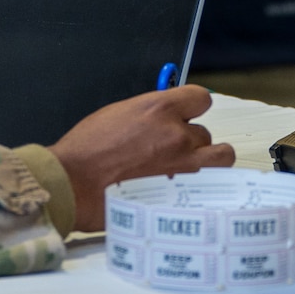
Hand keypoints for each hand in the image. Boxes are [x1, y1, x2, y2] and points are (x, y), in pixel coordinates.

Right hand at [50, 85, 235, 229]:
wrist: (74, 186)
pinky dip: (202, 189)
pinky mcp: (184, 194)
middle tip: (173, 153)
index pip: (200, 98)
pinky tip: (186, 192)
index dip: (193, 108)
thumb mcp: (116, 115)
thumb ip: (147, 116)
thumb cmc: (85, 152)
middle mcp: (177, 135)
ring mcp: (184, 167)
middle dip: (191, 142)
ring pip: (220, 157)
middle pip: (205, 132)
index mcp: (159, 109)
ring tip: (191, 172)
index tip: (186, 116)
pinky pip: (211, 187)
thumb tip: (161, 120)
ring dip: (208, 163)